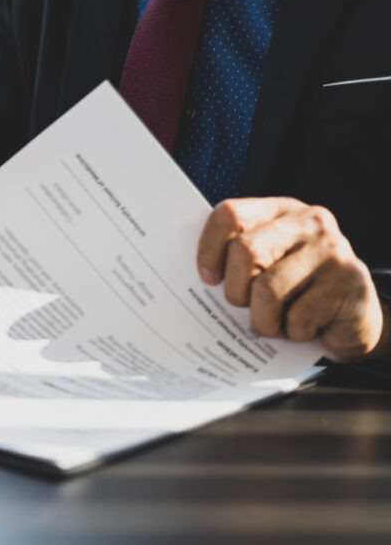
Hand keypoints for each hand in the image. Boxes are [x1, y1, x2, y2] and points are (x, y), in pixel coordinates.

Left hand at [197, 198, 390, 362]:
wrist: (353, 319)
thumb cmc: (296, 292)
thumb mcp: (265, 265)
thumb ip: (236, 259)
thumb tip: (192, 275)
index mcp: (280, 211)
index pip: (231, 215)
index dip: (209, 249)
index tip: (208, 278)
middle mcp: (310, 223)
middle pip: (246, 251)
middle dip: (235, 290)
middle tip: (244, 306)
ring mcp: (333, 251)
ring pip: (267, 290)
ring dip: (263, 320)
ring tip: (274, 322)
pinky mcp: (351, 282)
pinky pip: (297, 317)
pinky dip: (291, 333)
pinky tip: (303, 329)